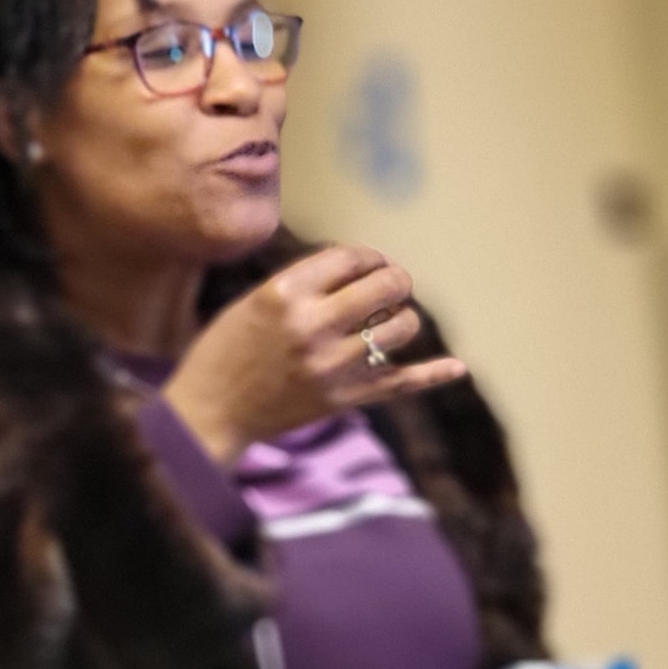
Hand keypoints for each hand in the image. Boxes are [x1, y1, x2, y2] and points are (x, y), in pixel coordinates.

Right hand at [162, 244, 467, 463]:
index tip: (369, 263)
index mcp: (285, 293)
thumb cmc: (227, 350)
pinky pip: (403, 382)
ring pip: (401, 327)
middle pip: (386, 286)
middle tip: (390, 286)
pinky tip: (457, 366)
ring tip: (385, 322)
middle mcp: (313, 326)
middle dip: (395, 279)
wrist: (211, 412)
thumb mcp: (255, 300)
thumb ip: (305, 282)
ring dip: (400, 318)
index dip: (368, 255)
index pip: (350, 256)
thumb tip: (363, 264)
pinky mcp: (345, 399)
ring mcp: (333, 366)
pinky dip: (434, 374)